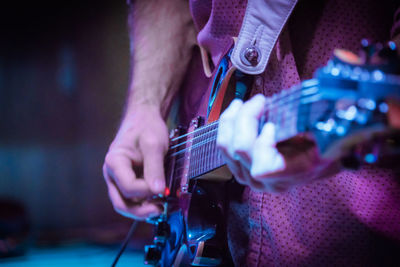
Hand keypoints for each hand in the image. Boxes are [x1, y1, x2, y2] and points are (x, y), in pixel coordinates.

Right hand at [103, 105, 167, 219]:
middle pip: (121, 202)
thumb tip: (159, 191)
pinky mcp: (127, 181)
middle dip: (140, 210)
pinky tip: (158, 202)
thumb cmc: (146, 127)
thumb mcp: (154, 144)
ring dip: (142, 209)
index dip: (146, 191)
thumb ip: (155, 168)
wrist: (144, 118)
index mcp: (114, 162)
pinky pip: (133, 198)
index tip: (163, 188)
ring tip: (161, 208)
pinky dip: (144, 203)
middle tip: (160, 210)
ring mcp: (118, 179)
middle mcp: (112, 174)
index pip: (128, 187)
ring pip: (126, 203)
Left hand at [217, 94, 333, 191]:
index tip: (272, 124)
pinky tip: (237, 111)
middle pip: (240, 149)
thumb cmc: (321, 144)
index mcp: (289, 175)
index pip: (262, 167)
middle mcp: (266, 180)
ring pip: (226, 146)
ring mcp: (249, 176)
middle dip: (245, 117)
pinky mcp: (238, 168)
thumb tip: (314, 113)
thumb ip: (317, 128)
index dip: (262, 143)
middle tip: (259, 101)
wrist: (315, 158)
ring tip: (243, 103)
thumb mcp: (327, 136)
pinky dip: (227, 124)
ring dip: (232, 119)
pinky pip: (223, 146)